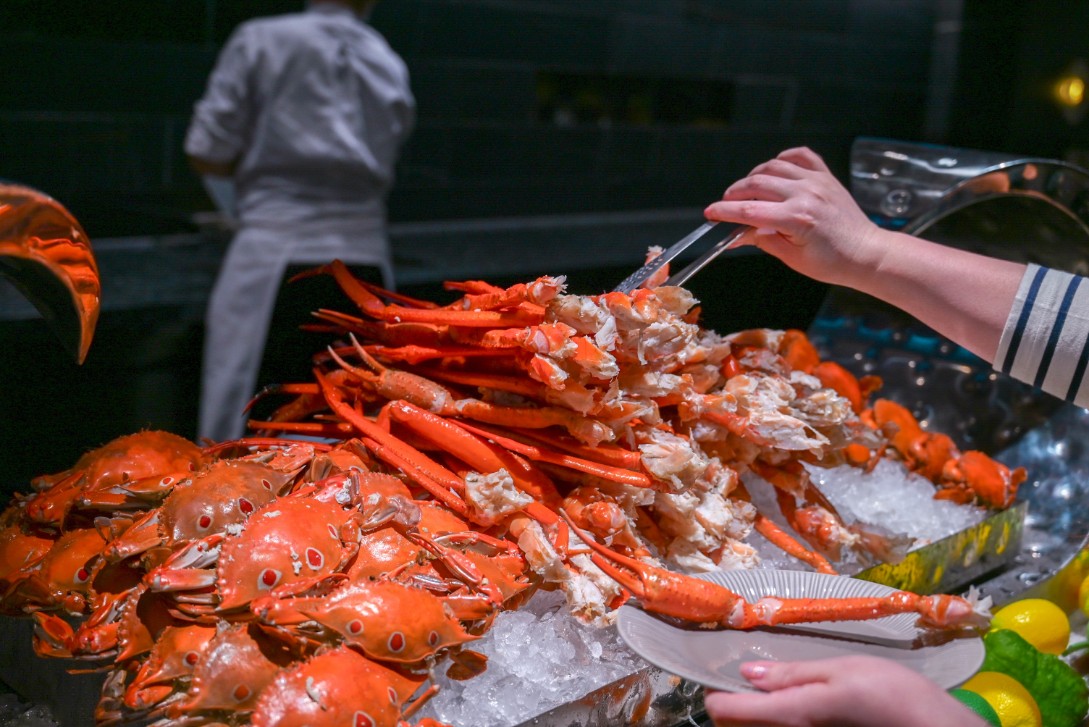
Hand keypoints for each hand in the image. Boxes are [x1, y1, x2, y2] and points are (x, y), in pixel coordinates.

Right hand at [703, 147, 885, 288]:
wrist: (865, 253)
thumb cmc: (832, 262)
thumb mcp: (792, 258)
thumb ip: (763, 241)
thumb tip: (738, 234)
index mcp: (797, 218)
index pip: (749, 210)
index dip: (725, 211)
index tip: (711, 212)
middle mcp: (806, 194)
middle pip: (756, 184)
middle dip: (734, 193)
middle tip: (725, 204)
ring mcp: (817, 181)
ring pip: (773, 167)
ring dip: (753, 177)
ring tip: (745, 190)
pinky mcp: (825, 176)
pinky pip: (799, 155)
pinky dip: (782, 159)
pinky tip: (773, 170)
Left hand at [703, 656, 988, 726]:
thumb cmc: (892, 695)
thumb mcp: (841, 670)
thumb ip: (791, 675)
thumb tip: (747, 673)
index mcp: (789, 715)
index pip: (724, 713)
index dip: (716, 692)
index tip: (720, 675)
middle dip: (733, 707)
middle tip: (745, 682)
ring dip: (755, 717)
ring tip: (769, 694)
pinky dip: (776, 723)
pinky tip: (793, 707)